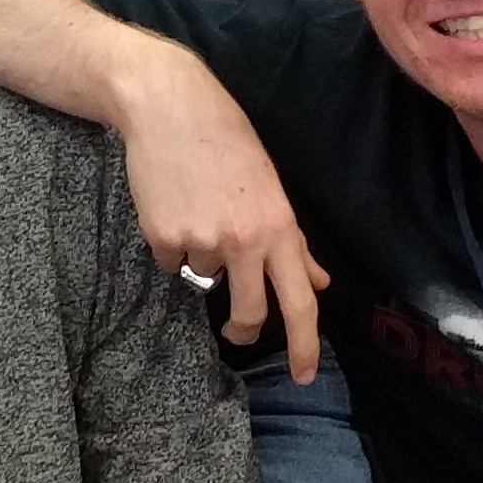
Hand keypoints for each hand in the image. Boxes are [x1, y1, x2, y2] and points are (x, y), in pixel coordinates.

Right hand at [117, 52, 326, 381]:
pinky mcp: (163, 236)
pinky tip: (171, 205)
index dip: (305, 344)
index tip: (305, 376)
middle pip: (251, 312)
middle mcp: (245, 240)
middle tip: (236, 328)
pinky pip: (170, 260)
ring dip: (200, 254)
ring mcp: (202, 240)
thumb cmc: (226, 141)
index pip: (301, 300)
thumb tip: (318, 282)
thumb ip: (293, 242)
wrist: (169, 106)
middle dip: (243, 328)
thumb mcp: (271, 188)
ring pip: (204, 277)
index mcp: (279, 227)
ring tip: (196, 207)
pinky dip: (169, 241)